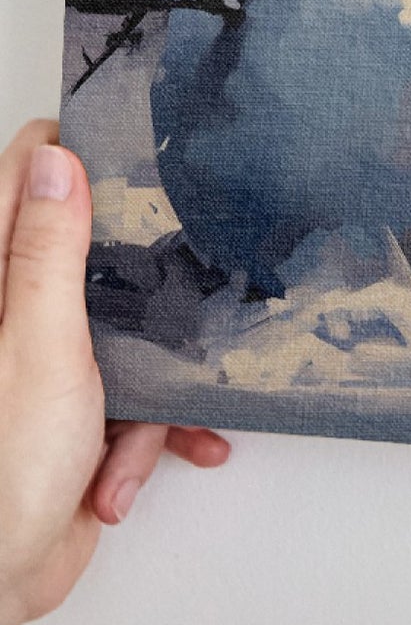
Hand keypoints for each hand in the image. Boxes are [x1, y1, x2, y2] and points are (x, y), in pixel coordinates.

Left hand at [0, 120, 228, 624]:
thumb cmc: (2, 473)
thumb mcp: (40, 346)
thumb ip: (48, 252)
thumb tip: (56, 163)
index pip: (22, 182)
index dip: (73, 158)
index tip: (129, 151)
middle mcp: (14, 319)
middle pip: (90, 256)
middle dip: (145, 286)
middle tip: (177, 283)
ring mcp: (44, 367)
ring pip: (127, 333)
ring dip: (151, 388)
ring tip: (142, 428)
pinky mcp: (74, 414)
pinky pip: (134, 399)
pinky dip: (146, 436)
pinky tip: (133, 471)